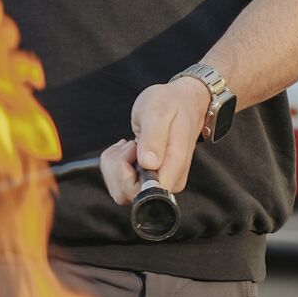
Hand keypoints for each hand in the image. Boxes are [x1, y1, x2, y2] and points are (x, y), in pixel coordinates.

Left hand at [99, 77, 208, 204]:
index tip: (131, 150)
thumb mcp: (158, 113)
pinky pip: (119, 182)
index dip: (126, 176)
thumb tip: (149, 164)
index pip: (143, 193)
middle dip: (117, 168)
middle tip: (130, 143)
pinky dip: (115, 163)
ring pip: (120, 190)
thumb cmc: (171, 104)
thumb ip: (153, 138)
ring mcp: (156, 183)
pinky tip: (129, 148)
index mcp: (173, 169)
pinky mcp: (146, 181)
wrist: (182, 102)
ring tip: (131, 143)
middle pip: (126, 194)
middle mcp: (167, 182)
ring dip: (114, 164)